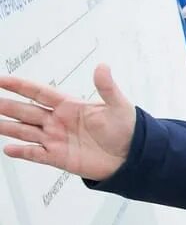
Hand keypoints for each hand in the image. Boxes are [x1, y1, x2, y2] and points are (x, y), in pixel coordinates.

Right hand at [0, 64, 136, 180]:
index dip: (19, 85)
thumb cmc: (127, 129)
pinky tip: (8, 149)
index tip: (0, 79)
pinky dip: (21, 152)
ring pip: (24, 131)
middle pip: (25, 111)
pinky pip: (35, 154)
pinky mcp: (59, 157)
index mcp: (69, 105)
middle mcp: (58, 121)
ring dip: (7, 126)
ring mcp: (56, 139)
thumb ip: (107, 87)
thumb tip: (103, 67)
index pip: (38, 92)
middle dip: (6, 105)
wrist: (133, 157)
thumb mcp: (118, 106)